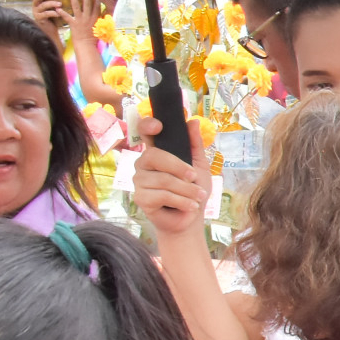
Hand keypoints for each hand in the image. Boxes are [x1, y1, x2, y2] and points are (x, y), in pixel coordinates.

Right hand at [29, 0, 69, 36]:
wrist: (50, 29)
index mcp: (38, 1)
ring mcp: (36, 12)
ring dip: (51, 4)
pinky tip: (59, 13)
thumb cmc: (53, 15)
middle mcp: (35, 5)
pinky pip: (45, 14)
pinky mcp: (40, 19)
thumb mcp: (53, 5)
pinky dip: (53, 13)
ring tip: (60, 4)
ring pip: (42, 6)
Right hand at [129, 114, 211, 238]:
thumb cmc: (193, 190)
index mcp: (156, 152)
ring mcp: (139, 181)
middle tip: (195, 178)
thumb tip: (192, 121)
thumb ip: (195, 144)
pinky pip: (162, 195)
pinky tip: (190, 206)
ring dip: (187, 190)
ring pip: (163, 179)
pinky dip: (181, 201)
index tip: (158, 126)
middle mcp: (143, 164)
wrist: (191, 218)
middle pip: (154, 156)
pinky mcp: (140, 198)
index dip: (147, 126)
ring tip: (198, 197)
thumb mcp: (199, 165)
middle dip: (179, 168)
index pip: (145, 133)